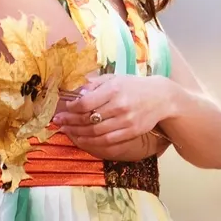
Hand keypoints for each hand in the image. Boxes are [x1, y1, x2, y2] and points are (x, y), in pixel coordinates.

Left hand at [52, 74, 177, 160]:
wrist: (161, 98)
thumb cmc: (135, 86)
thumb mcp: (116, 79)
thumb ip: (96, 85)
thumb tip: (77, 94)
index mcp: (114, 89)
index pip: (86, 103)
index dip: (72, 108)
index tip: (66, 108)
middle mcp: (119, 106)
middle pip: (88, 119)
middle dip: (70, 121)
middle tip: (59, 121)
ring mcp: (126, 121)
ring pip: (95, 132)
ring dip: (78, 133)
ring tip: (67, 130)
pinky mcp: (131, 132)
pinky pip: (107, 140)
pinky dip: (92, 142)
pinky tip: (83, 139)